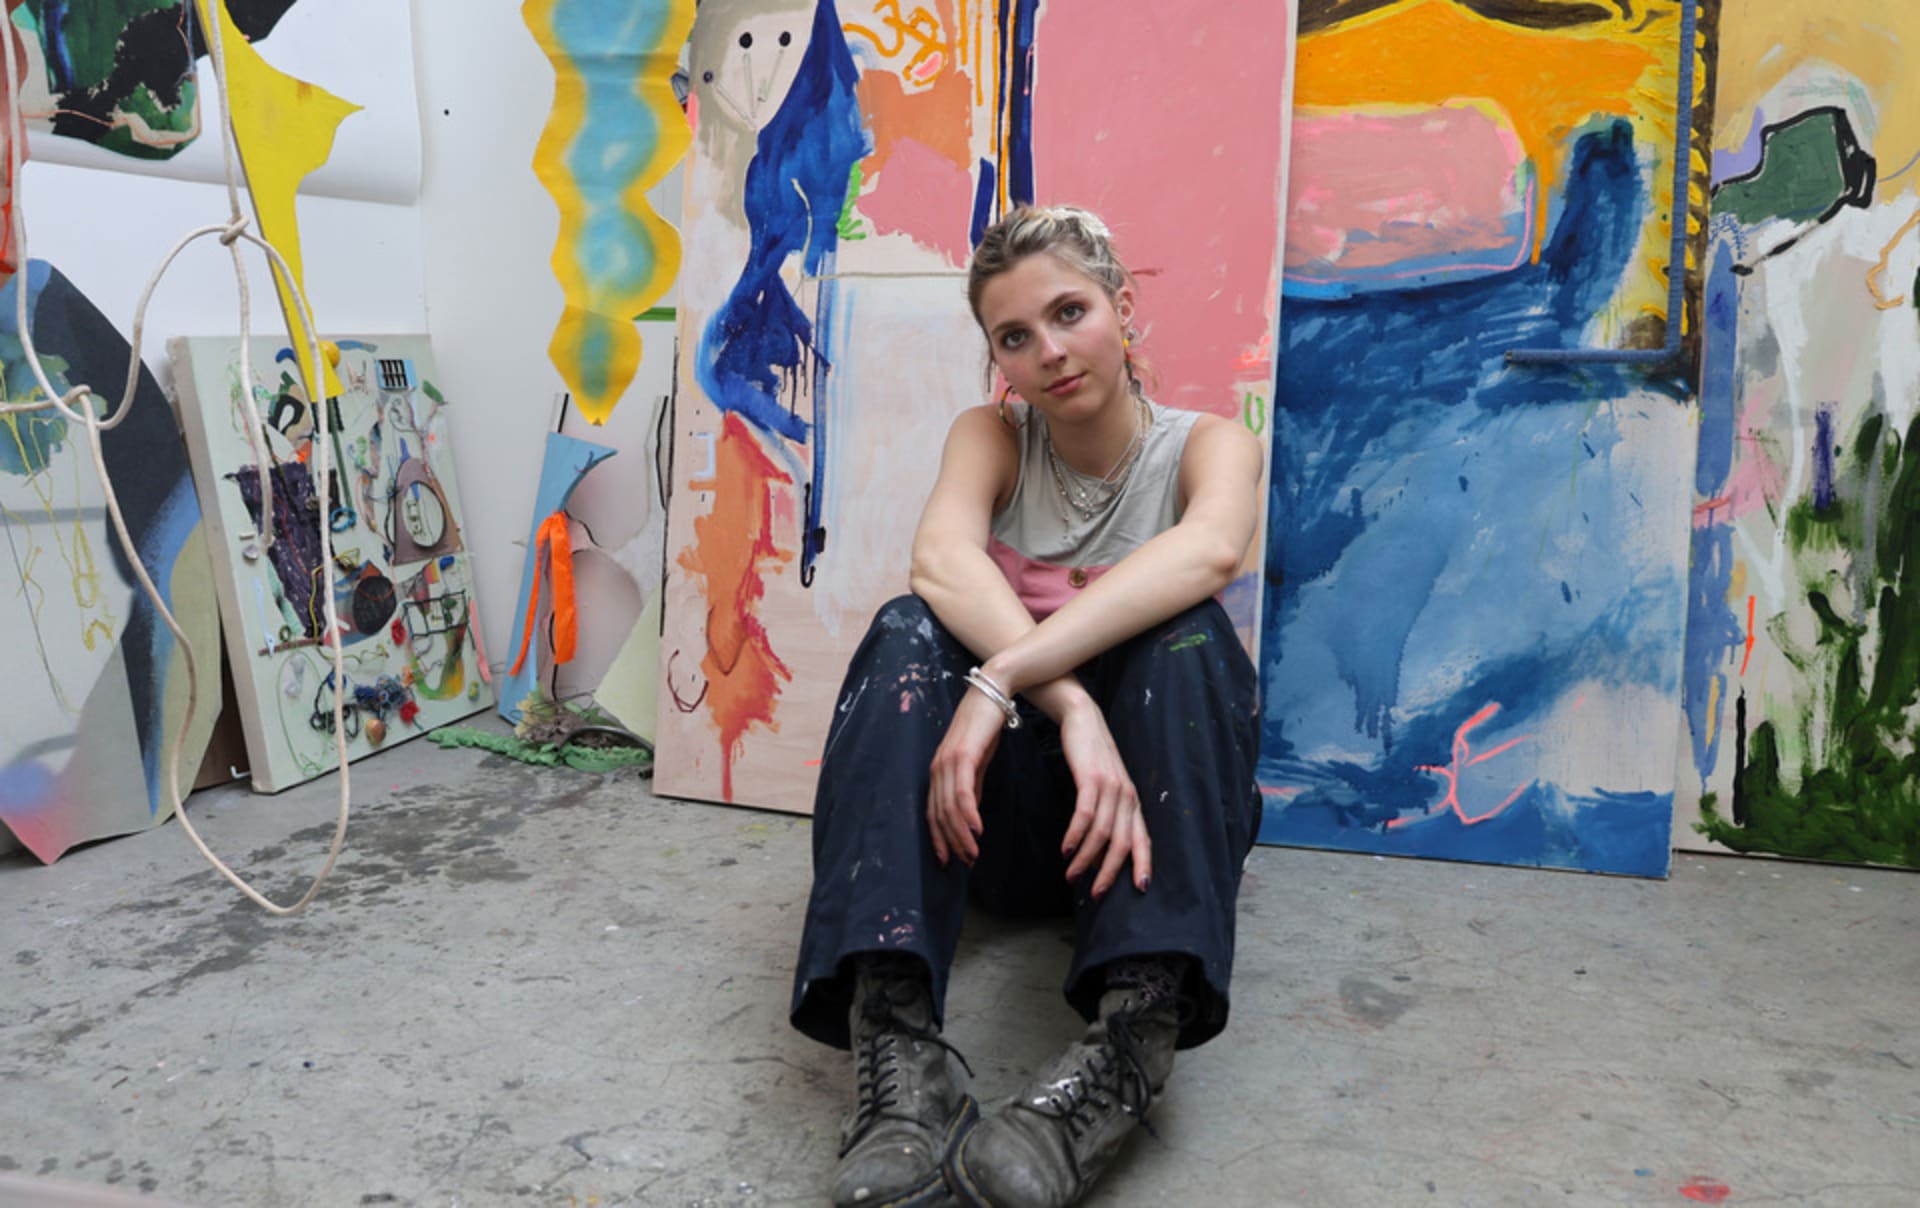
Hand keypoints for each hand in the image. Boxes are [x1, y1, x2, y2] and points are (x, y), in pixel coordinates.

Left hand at [927, 689, 1005, 866]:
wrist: (994, 691)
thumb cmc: (986, 726)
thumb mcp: (977, 761)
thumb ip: (972, 786)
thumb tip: (971, 813)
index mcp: (939, 770)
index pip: (933, 812)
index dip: (939, 838)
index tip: (950, 860)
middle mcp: (938, 767)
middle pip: (938, 814)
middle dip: (951, 843)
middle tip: (966, 863)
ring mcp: (948, 760)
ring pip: (949, 807)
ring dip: (961, 835)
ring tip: (973, 854)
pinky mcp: (963, 754)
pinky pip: (963, 792)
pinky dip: (969, 815)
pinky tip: (977, 831)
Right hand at [1057, 697, 1151, 896]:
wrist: (1081, 717)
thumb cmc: (1090, 757)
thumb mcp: (1102, 789)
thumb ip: (1105, 818)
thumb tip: (1096, 856)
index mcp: (1132, 802)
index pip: (1143, 839)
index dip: (1143, 864)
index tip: (1141, 889)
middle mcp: (1127, 796)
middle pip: (1123, 843)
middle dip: (1109, 873)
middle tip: (1095, 895)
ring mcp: (1111, 786)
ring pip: (1103, 833)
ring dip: (1086, 859)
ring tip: (1071, 875)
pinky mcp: (1092, 777)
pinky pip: (1086, 814)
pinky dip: (1076, 835)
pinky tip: (1065, 849)